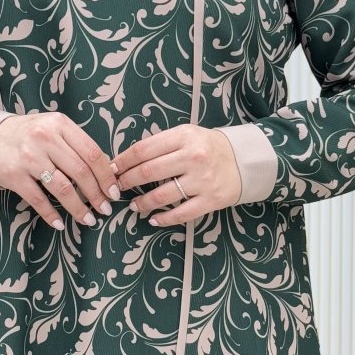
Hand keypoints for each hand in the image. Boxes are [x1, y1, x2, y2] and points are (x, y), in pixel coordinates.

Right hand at [0, 110, 121, 229]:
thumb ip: (77, 145)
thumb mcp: (54, 130)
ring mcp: (28, 157)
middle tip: (104, 209)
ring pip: (62, 188)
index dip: (107, 176)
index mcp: (60, 124)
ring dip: (78, 208)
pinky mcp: (13, 175)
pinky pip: (38, 200)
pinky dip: (52, 215)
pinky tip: (60, 223)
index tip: (114, 191)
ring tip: (88, 219)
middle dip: (97, 195)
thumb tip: (108, 171)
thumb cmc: (29, 136)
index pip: (92, 153)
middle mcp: (45, 138)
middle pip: (81, 172)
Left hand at [110, 126, 241, 224]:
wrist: (243, 160)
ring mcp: (202, 180)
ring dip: (142, 202)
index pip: (143, 149)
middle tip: (116, 188)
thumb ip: (160, 144)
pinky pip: (181, 213)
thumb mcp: (186, 134)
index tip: (111, 169)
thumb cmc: (207, 147)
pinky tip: (153, 219)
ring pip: (162, 195)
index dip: (122, 161)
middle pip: (148, 172)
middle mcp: (193, 157)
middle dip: (126, 181)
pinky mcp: (211, 200)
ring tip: (133, 205)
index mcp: (184, 136)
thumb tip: (125, 160)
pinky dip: (163, 218)